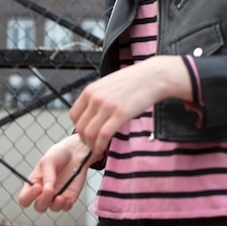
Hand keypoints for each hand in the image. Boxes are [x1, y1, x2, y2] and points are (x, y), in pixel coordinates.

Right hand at [18, 134, 91, 212]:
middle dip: (43, 201)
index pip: (24, 199)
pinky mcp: (69, 197)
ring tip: (60, 197)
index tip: (37, 187)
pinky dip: (66, 205)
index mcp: (33, 184)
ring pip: (53, 208)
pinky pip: (66, 207)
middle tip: (50, 190)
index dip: (28, 197)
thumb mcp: (49, 161)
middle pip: (39, 206)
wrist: (75, 152)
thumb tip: (48, 189)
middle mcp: (44, 193)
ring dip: (55, 205)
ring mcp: (56, 196)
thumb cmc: (58, 154)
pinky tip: (68, 199)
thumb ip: (48, 175)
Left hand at [69, 55, 191, 156]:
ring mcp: (107, 106)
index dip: (78, 128)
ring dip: (91, 145)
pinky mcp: (120, 114)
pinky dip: (100, 146)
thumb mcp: (108, 84)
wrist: (153, 76)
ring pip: (89, 133)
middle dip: (84, 140)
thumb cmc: (134, 80)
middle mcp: (95, 98)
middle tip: (92, 145)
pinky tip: (104, 149)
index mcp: (90, 90)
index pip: (73, 115)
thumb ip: (97, 96)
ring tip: (98, 149)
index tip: (86, 134)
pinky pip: (103, 135)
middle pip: (80, 127)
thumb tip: (92, 113)